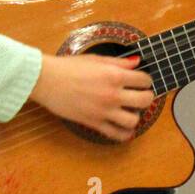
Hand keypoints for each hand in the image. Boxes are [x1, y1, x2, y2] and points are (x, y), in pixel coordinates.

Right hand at [28, 53, 155, 142]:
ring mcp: (104, 110)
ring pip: (133, 120)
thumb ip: (118, 62)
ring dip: (136, 116)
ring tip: (130, 111)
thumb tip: (136, 62)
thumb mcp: (96, 59)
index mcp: (114, 75)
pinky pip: (115, 134)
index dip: (146, 80)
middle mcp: (112, 94)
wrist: (47, 80)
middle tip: (141, 95)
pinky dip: (124, 134)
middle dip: (147, 97)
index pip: (144, 80)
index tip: (141, 81)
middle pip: (145, 100)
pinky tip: (126, 130)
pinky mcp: (93, 122)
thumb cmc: (69, 66)